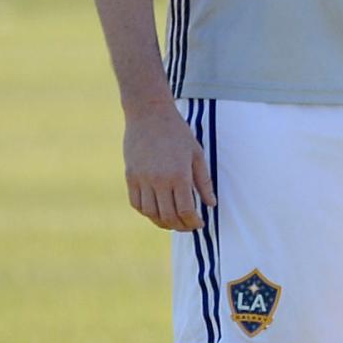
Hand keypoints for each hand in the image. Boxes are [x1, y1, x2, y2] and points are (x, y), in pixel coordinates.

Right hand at [122, 102, 213, 230]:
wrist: (149, 115)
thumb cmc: (178, 133)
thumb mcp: (197, 155)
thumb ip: (204, 181)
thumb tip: (211, 204)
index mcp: (178, 175)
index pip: (186, 210)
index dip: (193, 222)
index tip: (200, 224)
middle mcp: (158, 180)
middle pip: (168, 215)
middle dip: (180, 226)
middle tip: (188, 226)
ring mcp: (142, 179)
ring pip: (151, 213)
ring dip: (162, 222)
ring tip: (173, 222)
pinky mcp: (130, 177)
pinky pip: (136, 203)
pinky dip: (147, 212)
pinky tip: (156, 212)